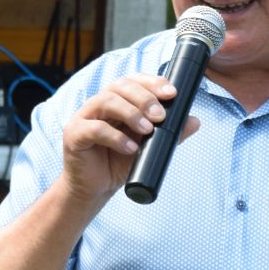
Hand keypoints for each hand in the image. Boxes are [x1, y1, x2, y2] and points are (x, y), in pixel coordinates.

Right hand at [59, 75, 199, 204]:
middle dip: (144, 97)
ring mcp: (84, 117)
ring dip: (131, 113)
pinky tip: (130, 148)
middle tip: (160, 115)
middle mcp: (98, 104)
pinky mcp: (74, 135)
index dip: (152, 82)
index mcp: (116, 101)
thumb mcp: (149, 147)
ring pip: (106, 101)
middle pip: (120, 86)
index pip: (133, 81)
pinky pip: (94, 128)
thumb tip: (194, 121)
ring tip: (147, 129)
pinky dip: (115, 137)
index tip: (172, 93)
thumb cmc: (118, 162)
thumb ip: (170, 134)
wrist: (95, 189)